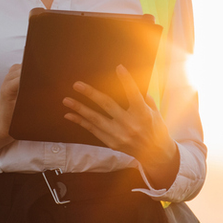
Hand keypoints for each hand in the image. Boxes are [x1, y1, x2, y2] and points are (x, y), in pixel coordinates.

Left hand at [63, 65, 179, 188]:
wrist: (155, 155)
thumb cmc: (155, 129)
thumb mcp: (155, 112)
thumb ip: (144, 98)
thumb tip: (135, 83)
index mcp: (143, 114)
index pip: (134, 94)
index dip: (126, 81)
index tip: (119, 68)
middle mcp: (129, 124)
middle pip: (107, 106)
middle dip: (91, 94)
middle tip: (77, 85)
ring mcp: (119, 135)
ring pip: (95, 119)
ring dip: (79, 109)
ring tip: (66, 100)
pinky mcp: (111, 142)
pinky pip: (93, 130)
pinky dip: (81, 122)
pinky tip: (70, 115)